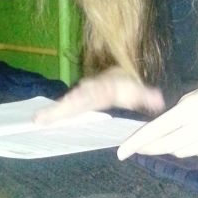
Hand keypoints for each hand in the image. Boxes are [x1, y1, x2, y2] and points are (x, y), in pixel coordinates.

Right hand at [34, 67, 164, 124]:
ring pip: (65, 103)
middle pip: (72, 101)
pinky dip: (52, 113)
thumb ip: (146, 96)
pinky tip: (40, 120)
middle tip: (42, 118)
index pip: (90, 95)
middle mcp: (87, 91)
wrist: (113, 77)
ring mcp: (79, 95)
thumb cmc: (124, 86)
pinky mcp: (74, 102)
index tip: (73, 100)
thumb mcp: (136, 90)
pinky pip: (63, 107)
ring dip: (53, 112)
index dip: (80, 99)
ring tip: (38, 119)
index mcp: (102, 89)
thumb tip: (159, 101)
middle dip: (59, 109)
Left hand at [117, 77, 197, 159]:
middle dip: (149, 147)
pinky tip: (197, 135)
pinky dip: (189, 147)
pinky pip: (196, 153)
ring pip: (179, 152)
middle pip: (166, 145)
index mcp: (192, 109)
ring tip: (173, 134)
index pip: (158, 128)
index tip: (122, 151)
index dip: (138, 141)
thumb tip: (163, 126)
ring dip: (170, 146)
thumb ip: (181, 110)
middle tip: (136, 148)